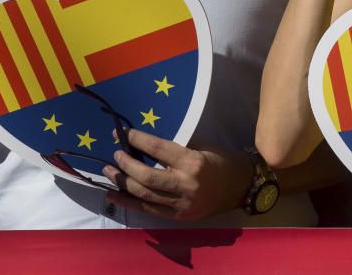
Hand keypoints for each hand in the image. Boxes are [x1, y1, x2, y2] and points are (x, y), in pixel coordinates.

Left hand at [102, 130, 253, 220]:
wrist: (242, 186)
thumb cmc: (221, 160)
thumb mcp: (201, 146)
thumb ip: (176, 148)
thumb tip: (146, 143)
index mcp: (193, 162)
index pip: (158, 149)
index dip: (138, 140)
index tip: (124, 133)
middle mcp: (186, 185)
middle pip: (147, 177)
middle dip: (126, 165)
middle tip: (114, 155)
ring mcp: (182, 204)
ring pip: (145, 196)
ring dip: (123, 184)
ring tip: (109, 173)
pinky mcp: (180, 217)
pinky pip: (150, 210)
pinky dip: (130, 202)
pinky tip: (115, 194)